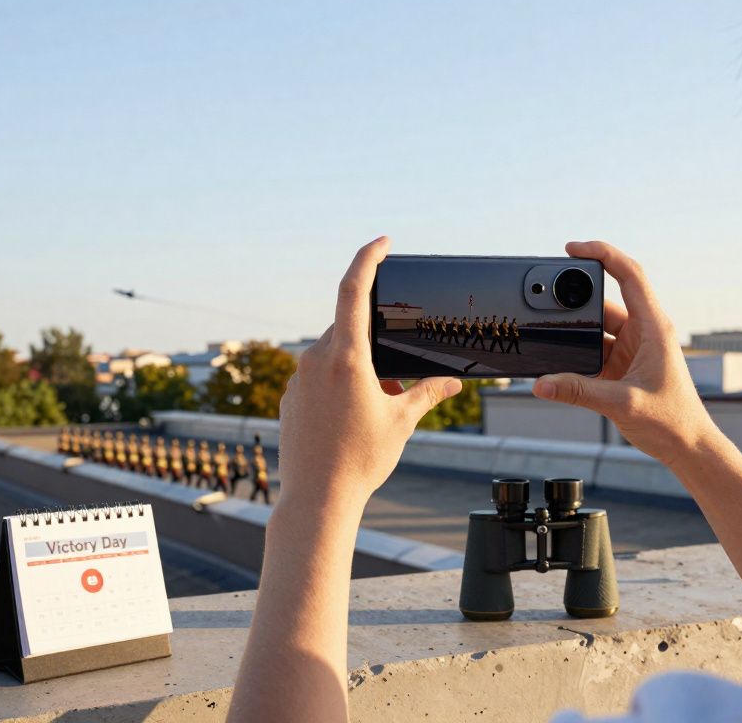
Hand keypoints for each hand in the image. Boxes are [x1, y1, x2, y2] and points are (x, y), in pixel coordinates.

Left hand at [277, 236, 461, 511]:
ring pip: (332, 356)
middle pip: (348, 330)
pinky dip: (337, 386)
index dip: (367, 258)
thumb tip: (453, 383)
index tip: (382, 242)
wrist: (317, 498)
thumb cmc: (360, 461)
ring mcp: (297, 378)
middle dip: (374, 346)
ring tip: (373, 408)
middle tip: (394, 384)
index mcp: (346, 357)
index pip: (353, 289)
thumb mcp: (401, 422)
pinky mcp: (288, 398)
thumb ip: (427, 394)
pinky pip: (316, 378)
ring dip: (356, 369)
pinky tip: (349, 420)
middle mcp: (316, 360)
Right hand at [533, 241, 715, 462]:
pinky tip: (560, 359)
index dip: (602, 254)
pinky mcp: (622, 365)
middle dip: (577, 296)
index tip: (572, 248)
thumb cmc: (671, 422)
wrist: (688, 447)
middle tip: (549, 295)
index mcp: (653, 327)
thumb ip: (577, 391)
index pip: (629, 274)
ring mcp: (632, 348)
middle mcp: (643, 332)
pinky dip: (576, 353)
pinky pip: (594, 349)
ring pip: (595, 326)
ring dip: (575, 331)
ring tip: (550, 334)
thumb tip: (541, 383)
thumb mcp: (620, 403)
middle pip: (605, 299)